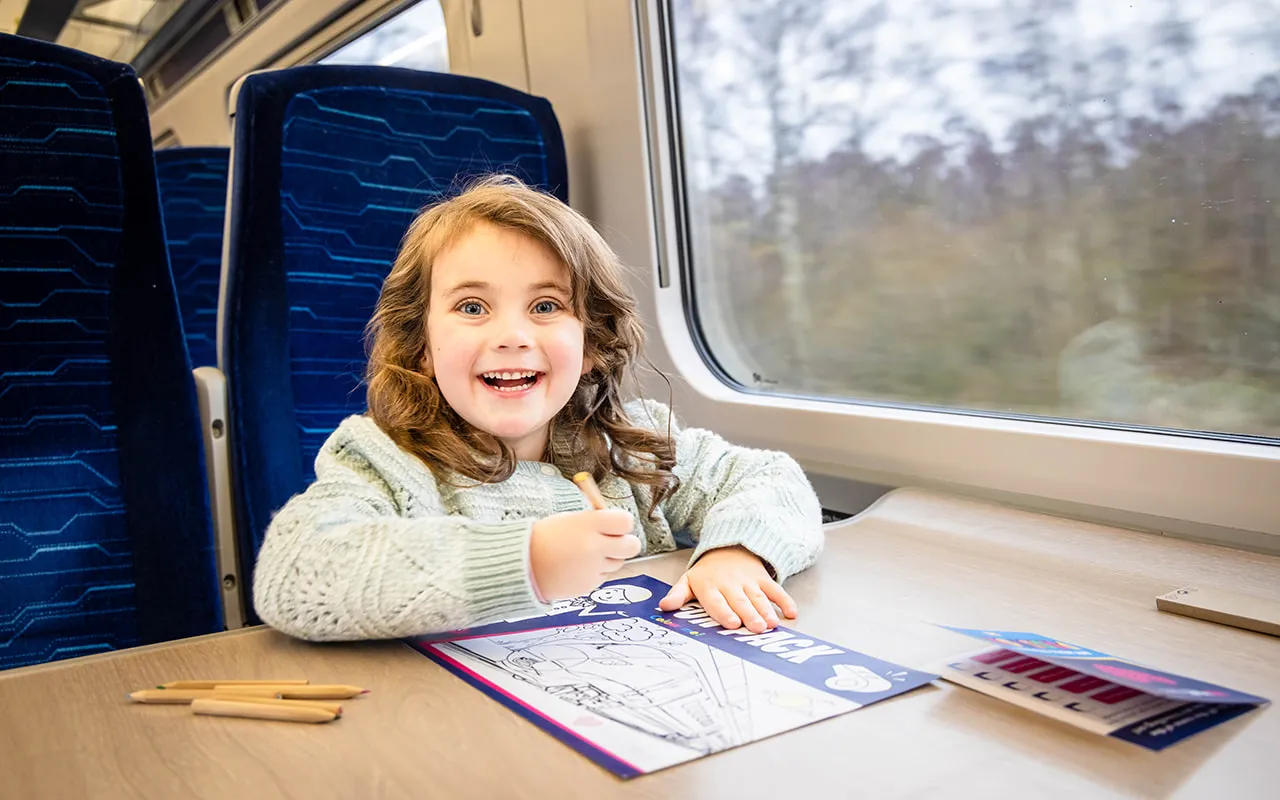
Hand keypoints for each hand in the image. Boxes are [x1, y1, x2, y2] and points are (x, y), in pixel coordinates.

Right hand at [529, 509, 640, 599]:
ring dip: (609, 558)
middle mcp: (594, 546)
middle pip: (632, 546)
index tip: (616, 525)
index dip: (623, 524)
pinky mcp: (589, 585)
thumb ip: (595, 522)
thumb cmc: (544, 538)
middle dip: (626, 543)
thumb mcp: (569, 520)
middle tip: (614, 542)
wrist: (521, 565)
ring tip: (585, 555)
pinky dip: (595, 572)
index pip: (626, 521)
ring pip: (619, 562)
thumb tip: (618, 523)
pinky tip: (576, 567)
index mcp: (588, 524)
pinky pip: (603, 576)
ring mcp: (593, 568)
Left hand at [658, 545, 796, 632]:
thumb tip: (663, 607)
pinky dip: (784, 601)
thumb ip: (678, 595)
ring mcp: (748, 581)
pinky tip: (791, 613)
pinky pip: (775, 589)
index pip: (717, 601)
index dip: (724, 612)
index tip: (732, 623)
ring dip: (766, 611)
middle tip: (757, 628)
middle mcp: (730, 584)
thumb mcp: (688, 581)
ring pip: (758, 597)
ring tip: (771, 624)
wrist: (729, 547)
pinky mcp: (762, 579)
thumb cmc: (707, 573)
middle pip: (740, 601)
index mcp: (710, 587)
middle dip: (749, 615)